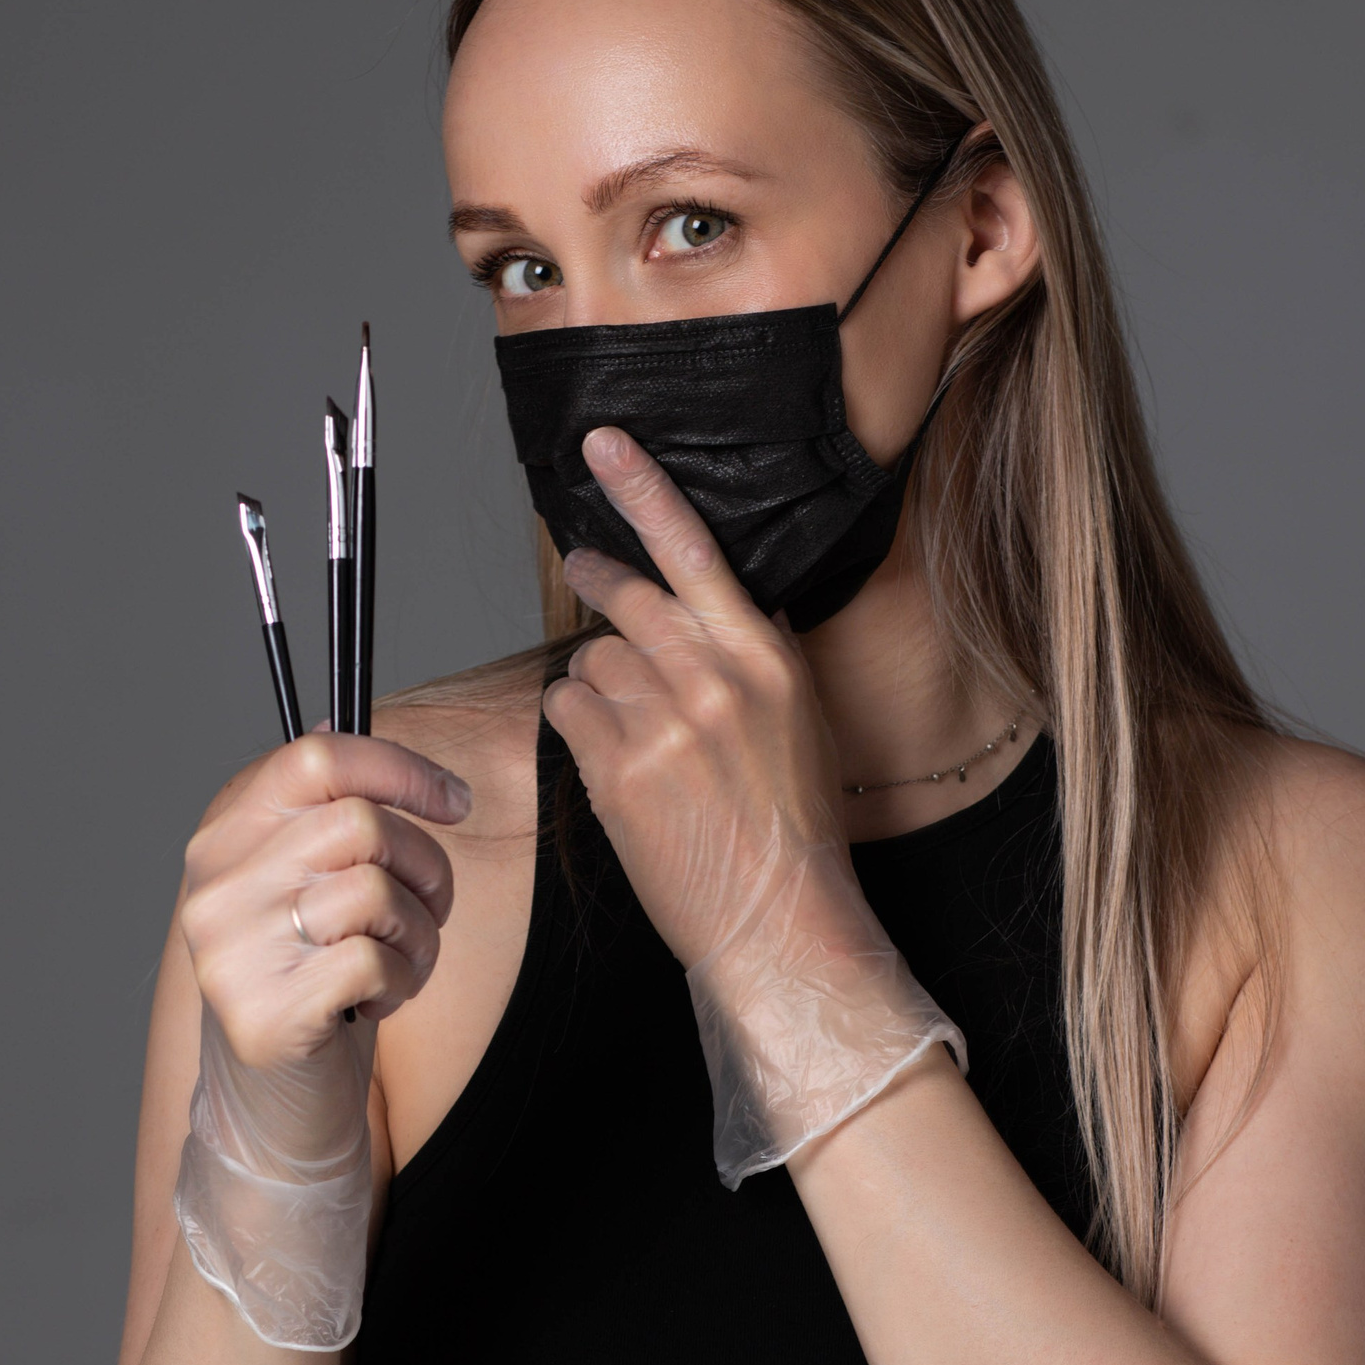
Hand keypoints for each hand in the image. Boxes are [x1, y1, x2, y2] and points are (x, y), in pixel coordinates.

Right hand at [180, 731, 469, 1071]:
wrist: (273, 1110)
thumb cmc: (311, 986)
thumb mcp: (308, 889)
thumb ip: (321, 816)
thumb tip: (356, 726)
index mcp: (223, 840)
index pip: (313, 757)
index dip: (400, 768)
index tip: (453, 801)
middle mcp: (215, 888)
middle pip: (359, 823)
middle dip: (425, 864)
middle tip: (432, 907)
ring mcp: (231, 952)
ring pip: (373, 889)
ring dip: (419, 930)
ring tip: (403, 962)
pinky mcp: (265, 1014)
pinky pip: (373, 959)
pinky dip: (402, 979)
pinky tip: (381, 1000)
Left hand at [546, 426, 852, 968]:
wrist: (780, 920)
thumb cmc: (791, 824)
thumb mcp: (797, 719)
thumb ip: (750, 654)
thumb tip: (708, 601)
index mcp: (765, 657)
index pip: (695, 551)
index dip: (644, 490)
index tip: (603, 444)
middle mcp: (713, 679)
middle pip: (626, 597)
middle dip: (597, 579)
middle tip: (583, 569)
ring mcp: (660, 723)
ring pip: (590, 659)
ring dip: (597, 682)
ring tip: (633, 729)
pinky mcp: (616, 770)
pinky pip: (566, 711)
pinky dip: (577, 726)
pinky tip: (611, 758)